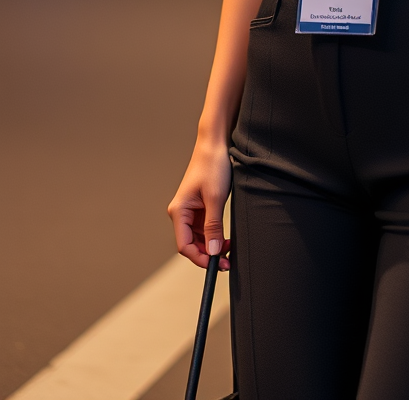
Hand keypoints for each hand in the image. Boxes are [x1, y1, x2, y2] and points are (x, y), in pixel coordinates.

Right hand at [168, 137, 232, 270]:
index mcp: (179, 211)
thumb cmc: (212, 166)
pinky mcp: (200, 207)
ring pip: (199, 238)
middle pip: (191, 244)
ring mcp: (190, 210)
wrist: (215, 144)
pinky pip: (205, 228)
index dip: (199, 258)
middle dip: (208, 254)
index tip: (216, 265)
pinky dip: (215, 235)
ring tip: (229, 249)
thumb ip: (213, 227)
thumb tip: (212, 252)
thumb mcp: (215, 199)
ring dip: (212, 246)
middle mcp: (181, 213)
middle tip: (227, 261)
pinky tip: (226, 239)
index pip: (184, 245)